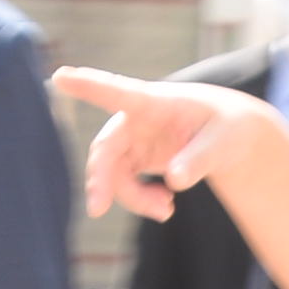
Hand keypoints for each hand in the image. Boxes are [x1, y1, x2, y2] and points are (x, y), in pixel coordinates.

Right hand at [50, 68, 274, 223]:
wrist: (228, 135)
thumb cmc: (227, 127)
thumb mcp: (223, 143)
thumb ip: (200, 159)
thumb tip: (174, 181)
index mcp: (155, 101)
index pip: (118, 91)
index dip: (89, 85)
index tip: (60, 77)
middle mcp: (136, 118)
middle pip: (107, 148)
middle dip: (100, 178)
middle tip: (97, 209)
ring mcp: (133, 139)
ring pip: (114, 173)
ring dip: (133, 198)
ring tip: (166, 212)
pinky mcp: (135, 158)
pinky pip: (124, 184)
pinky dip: (141, 202)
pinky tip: (165, 207)